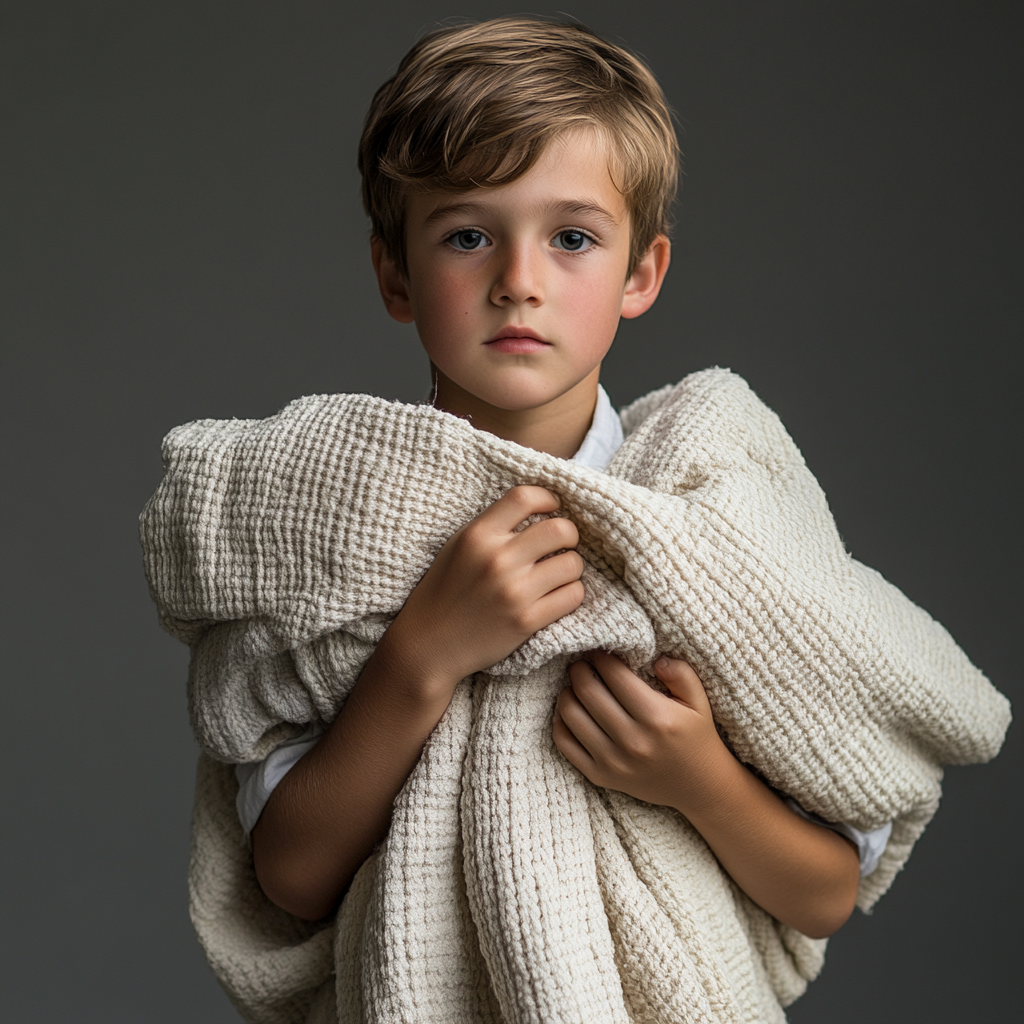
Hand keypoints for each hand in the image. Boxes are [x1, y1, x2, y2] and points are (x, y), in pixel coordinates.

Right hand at [384, 486, 585, 695]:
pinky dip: (570, 594)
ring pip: (573, 564)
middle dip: (569, 536)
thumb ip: (493, 527)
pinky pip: (572, 596)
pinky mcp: (526, 621)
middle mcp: (497, 559)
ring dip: (571, 568)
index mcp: (477, 536)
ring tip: (557, 575)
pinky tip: (556, 596)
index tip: (552, 508)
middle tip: (562, 546)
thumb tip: (540, 512)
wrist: (428, 645)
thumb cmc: (445, 592)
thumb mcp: (458, 547)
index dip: (549, 498)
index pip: (525, 497)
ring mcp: (513, 591)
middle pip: (561, 529)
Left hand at [553, 652, 725, 812]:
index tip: (598, 651)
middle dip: (579, 670)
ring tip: (575, 685)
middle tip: (581, 664)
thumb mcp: (699, 702)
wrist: (699, 787)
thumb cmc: (697, 737)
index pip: (615, 676)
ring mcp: (614, 761)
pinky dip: (561, 722)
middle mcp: (633, 741)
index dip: (601, 657)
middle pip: (588, 693)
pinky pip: (566, 745)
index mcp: (657, 718)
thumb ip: (681, 674)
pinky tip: (570, 711)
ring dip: (567, 693)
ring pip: (571, 716)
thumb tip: (656, 658)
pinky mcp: (600, 776)